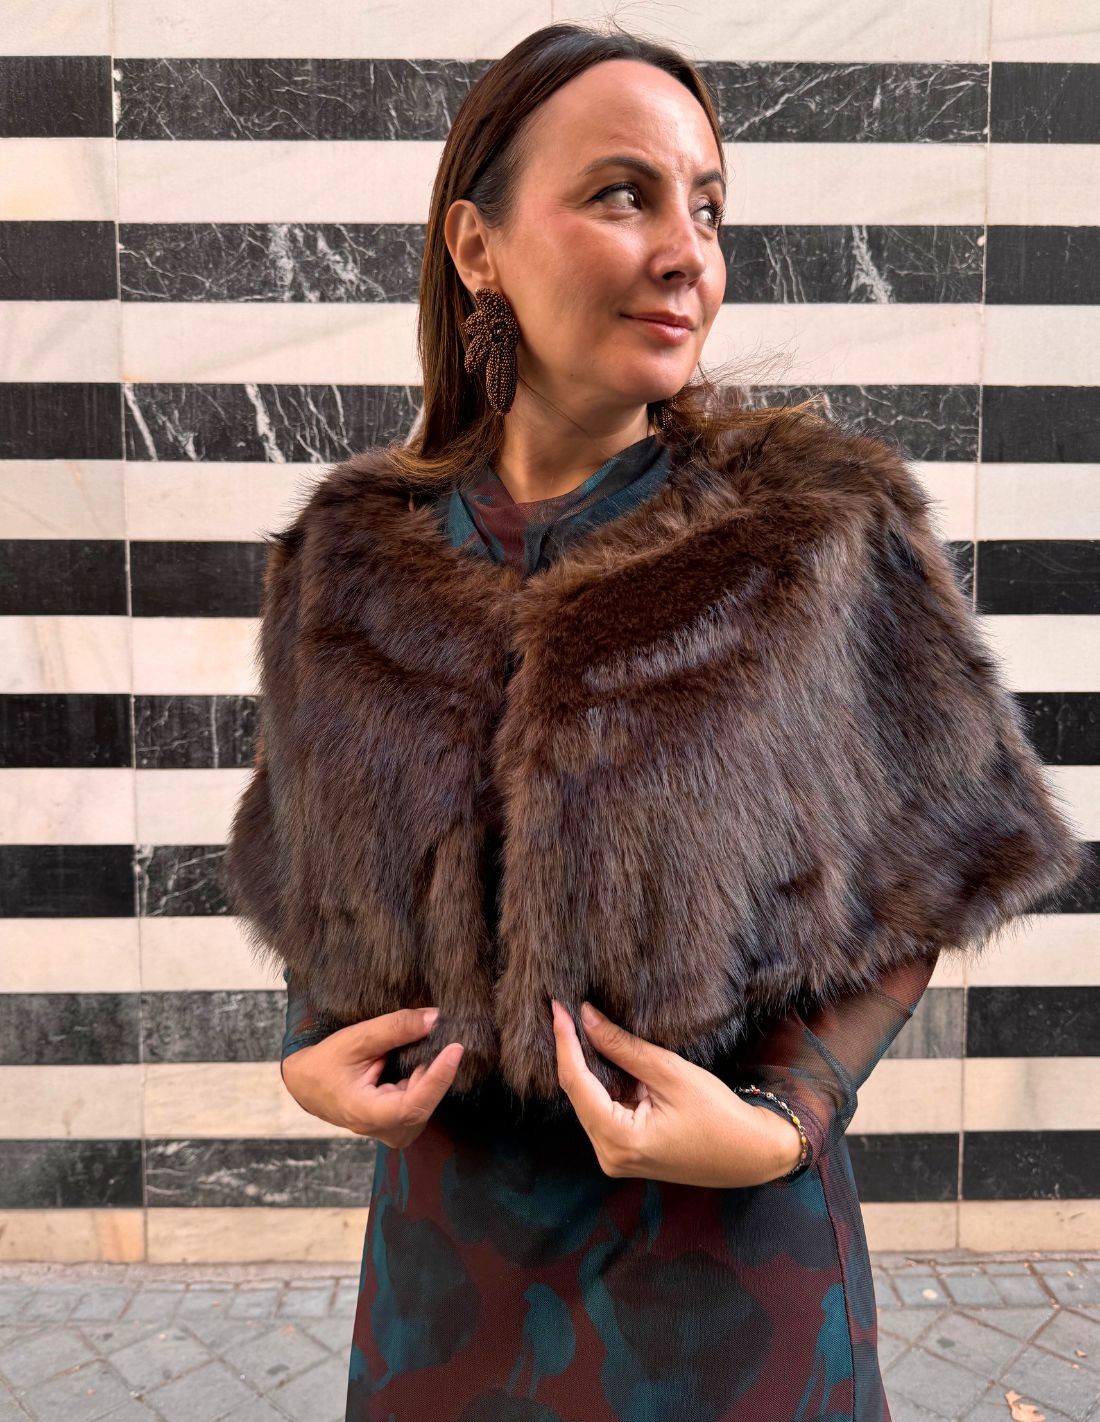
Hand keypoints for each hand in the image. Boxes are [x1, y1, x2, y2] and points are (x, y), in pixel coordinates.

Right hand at [280, 1007, 463, 1147]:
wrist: (308, 1084)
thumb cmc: (326, 1063)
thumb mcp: (356, 1040)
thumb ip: (394, 1029)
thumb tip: (434, 1018)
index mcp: (368, 1115)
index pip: (414, 1104)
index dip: (438, 1077)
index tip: (455, 1048)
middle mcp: (386, 1131)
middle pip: (425, 1102)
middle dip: (437, 1070)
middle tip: (444, 1038)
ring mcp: (395, 1131)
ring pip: (427, 1102)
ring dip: (431, 1074)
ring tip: (428, 1048)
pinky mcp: (401, 1124)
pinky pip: (423, 1101)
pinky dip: (426, 1080)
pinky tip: (421, 1060)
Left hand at [550, 999, 804, 1187]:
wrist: (751, 1154)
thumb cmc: (719, 1116)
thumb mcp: (669, 1073)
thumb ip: (623, 1047)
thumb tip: (586, 1018)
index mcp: (618, 1141)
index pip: (576, 1083)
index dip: (565, 1042)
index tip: (558, 1007)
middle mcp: (609, 1155)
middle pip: (578, 1093)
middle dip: (573, 1051)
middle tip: (566, 1009)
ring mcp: (616, 1157)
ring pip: (589, 1101)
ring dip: (589, 1066)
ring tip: (581, 1025)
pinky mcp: (625, 1152)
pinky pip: (604, 1110)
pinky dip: (605, 1083)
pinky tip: (605, 1053)